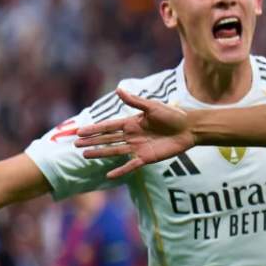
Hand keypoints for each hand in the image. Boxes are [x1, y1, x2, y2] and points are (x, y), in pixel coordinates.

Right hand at [72, 88, 198, 178]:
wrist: (189, 128)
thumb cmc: (172, 115)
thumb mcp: (152, 106)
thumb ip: (135, 101)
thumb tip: (118, 89)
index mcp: (131, 122)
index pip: (108, 126)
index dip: (94, 129)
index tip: (79, 132)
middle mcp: (132, 136)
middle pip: (107, 139)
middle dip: (92, 142)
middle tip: (76, 145)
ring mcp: (138, 147)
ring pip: (115, 151)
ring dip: (100, 153)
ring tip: (85, 155)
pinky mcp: (147, 158)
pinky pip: (131, 165)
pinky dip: (120, 170)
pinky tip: (109, 175)